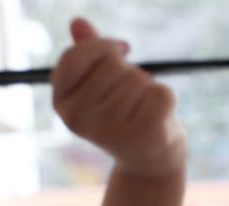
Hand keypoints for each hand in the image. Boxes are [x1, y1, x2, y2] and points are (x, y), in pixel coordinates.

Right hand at [52, 17, 186, 177]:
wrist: (149, 160)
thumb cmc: (125, 113)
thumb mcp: (101, 82)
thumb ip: (88, 53)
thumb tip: (78, 23)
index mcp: (62, 104)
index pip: (75, 57)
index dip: (103, 47)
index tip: (123, 51)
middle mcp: (80, 120)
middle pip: (111, 65)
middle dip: (128, 73)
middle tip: (131, 100)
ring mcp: (110, 130)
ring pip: (138, 79)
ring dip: (146, 88)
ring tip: (142, 110)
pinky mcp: (143, 135)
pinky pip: (162, 93)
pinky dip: (167, 97)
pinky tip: (160, 117)